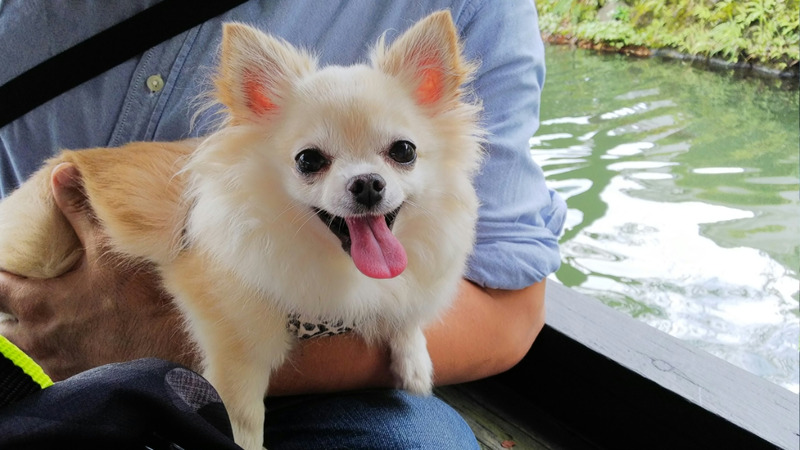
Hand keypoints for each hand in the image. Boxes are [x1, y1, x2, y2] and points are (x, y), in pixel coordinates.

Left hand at [0, 163, 196, 380]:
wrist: (170, 351)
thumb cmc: (139, 301)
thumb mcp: (111, 250)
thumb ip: (81, 212)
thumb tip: (61, 173)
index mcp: (37, 303)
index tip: (3, 267)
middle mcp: (37, 339)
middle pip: (2, 329)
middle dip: (7, 314)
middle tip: (21, 298)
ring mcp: (56, 364)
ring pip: (24, 353)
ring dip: (28, 338)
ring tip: (44, 324)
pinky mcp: (77, 380)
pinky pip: (51, 370)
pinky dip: (53, 358)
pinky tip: (71, 348)